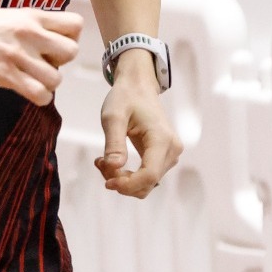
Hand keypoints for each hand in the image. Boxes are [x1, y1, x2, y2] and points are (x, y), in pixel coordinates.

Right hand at [0, 8, 82, 105]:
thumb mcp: (6, 13)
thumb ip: (30, 23)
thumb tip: (48, 35)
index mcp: (30, 15)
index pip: (75, 24)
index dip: (70, 37)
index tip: (55, 43)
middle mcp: (29, 33)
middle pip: (71, 52)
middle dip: (61, 61)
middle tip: (42, 62)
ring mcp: (17, 55)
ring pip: (57, 78)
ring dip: (47, 82)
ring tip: (31, 77)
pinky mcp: (6, 76)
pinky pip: (40, 94)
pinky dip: (39, 97)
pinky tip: (27, 89)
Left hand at [97, 52, 180, 198]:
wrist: (138, 86)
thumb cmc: (126, 97)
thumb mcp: (113, 117)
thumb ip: (114, 143)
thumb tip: (114, 168)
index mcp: (162, 139)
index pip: (149, 175)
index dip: (128, 185)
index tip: (106, 182)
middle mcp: (172, 149)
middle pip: (148, 182)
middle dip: (122, 181)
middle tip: (100, 162)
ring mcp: (170, 154)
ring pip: (147, 183)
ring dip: (123, 180)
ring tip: (103, 160)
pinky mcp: (163, 156)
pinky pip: (147, 176)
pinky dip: (128, 176)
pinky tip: (112, 162)